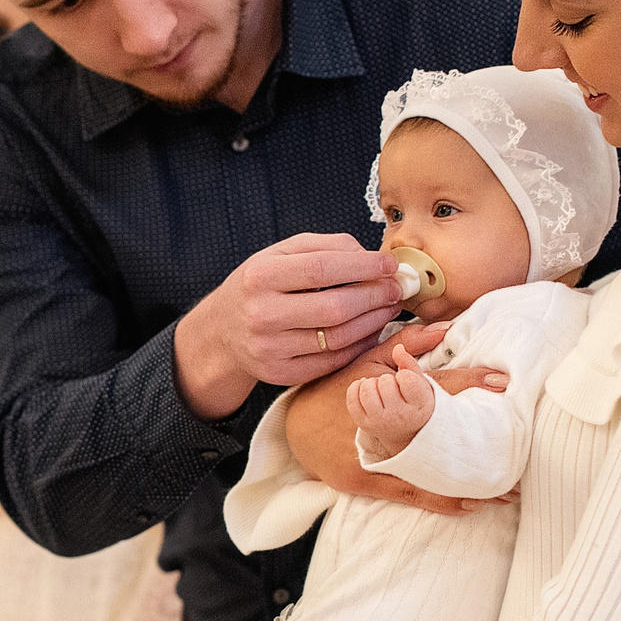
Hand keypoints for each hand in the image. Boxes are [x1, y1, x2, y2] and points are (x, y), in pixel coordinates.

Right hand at [174, 234, 406, 418]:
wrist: (223, 329)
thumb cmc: (260, 285)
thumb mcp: (281, 254)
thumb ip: (326, 246)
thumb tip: (371, 257)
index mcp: (260, 275)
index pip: (322, 269)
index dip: (363, 267)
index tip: (390, 266)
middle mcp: (261, 314)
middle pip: (334, 308)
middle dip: (375, 297)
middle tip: (396, 289)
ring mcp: (270, 348)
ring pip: (337, 338)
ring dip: (373, 322)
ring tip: (387, 308)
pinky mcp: (280, 373)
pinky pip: (332, 361)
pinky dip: (359, 345)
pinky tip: (370, 330)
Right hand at [284, 329, 506, 515]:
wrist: (293, 426)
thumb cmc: (336, 389)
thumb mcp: (367, 361)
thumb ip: (407, 346)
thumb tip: (446, 327)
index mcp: (382, 389)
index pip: (431, 385)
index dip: (468, 383)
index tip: (504, 384)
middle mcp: (378, 423)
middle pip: (436, 432)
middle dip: (478, 443)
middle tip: (523, 450)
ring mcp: (371, 454)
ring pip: (427, 470)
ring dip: (468, 482)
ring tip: (509, 490)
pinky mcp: (363, 480)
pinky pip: (409, 492)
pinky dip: (441, 500)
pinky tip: (472, 504)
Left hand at [345, 344, 439, 458]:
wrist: (363, 416)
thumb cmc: (394, 385)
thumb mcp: (411, 366)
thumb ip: (420, 344)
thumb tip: (444, 327)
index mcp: (423, 403)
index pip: (408, 379)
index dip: (404, 372)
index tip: (404, 376)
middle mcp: (402, 417)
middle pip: (387, 383)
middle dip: (387, 379)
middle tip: (393, 387)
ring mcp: (381, 421)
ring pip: (369, 388)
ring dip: (371, 384)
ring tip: (379, 391)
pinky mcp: (362, 423)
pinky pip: (354, 394)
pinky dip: (356, 388)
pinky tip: (365, 392)